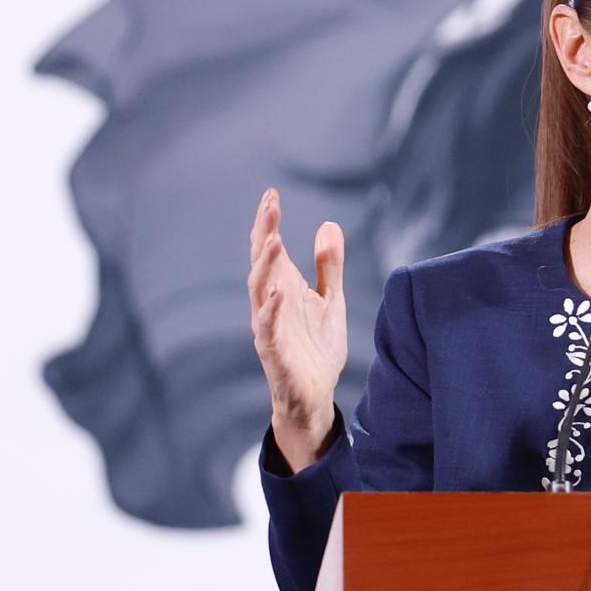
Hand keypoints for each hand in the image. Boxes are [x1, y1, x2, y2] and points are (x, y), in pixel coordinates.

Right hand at [246, 188, 347, 469]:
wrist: (316, 398)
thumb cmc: (317, 349)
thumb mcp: (331, 300)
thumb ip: (330, 266)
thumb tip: (329, 225)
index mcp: (283, 288)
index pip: (271, 250)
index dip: (268, 223)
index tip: (271, 193)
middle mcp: (270, 304)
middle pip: (262, 263)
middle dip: (263, 233)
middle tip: (269, 205)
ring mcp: (269, 327)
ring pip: (258, 291)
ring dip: (264, 265)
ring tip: (272, 240)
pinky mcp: (274, 353)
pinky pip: (267, 329)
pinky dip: (270, 310)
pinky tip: (277, 291)